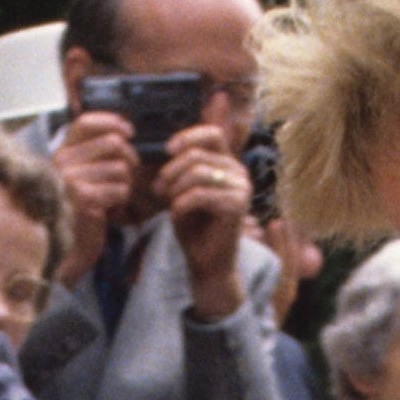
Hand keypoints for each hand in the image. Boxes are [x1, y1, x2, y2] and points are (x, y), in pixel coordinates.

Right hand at [48, 105, 134, 287]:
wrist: (66, 251)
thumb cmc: (79, 214)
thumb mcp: (82, 178)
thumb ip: (95, 155)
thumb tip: (124, 134)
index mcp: (61, 153)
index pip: (86, 122)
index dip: (112, 121)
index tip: (129, 131)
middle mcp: (63, 162)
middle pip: (113, 144)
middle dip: (130, 161)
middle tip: (128, 179)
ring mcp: (72, 180)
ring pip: (121, 169)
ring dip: (126, 187)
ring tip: (113, 201)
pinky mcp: (85, 199)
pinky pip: (120, 190)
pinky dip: (122, 203)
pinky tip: (110, 212)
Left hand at [155, 124, 253, 319]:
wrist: (208, 265)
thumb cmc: (194, 229)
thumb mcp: (183, 191)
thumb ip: (183, 168)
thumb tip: (169, 147)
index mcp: (228, 165)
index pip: (212, 134)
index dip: (188, 137)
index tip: (167, 151)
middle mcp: (239, 173)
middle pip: (198, 155)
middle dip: (172, 171)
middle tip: (158, 190)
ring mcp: (241, 189)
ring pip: (198, 173)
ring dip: (175, 188)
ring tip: (169, 204)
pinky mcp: (237, 207)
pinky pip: (201, 194)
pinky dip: (182, 203)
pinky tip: (176, 214)